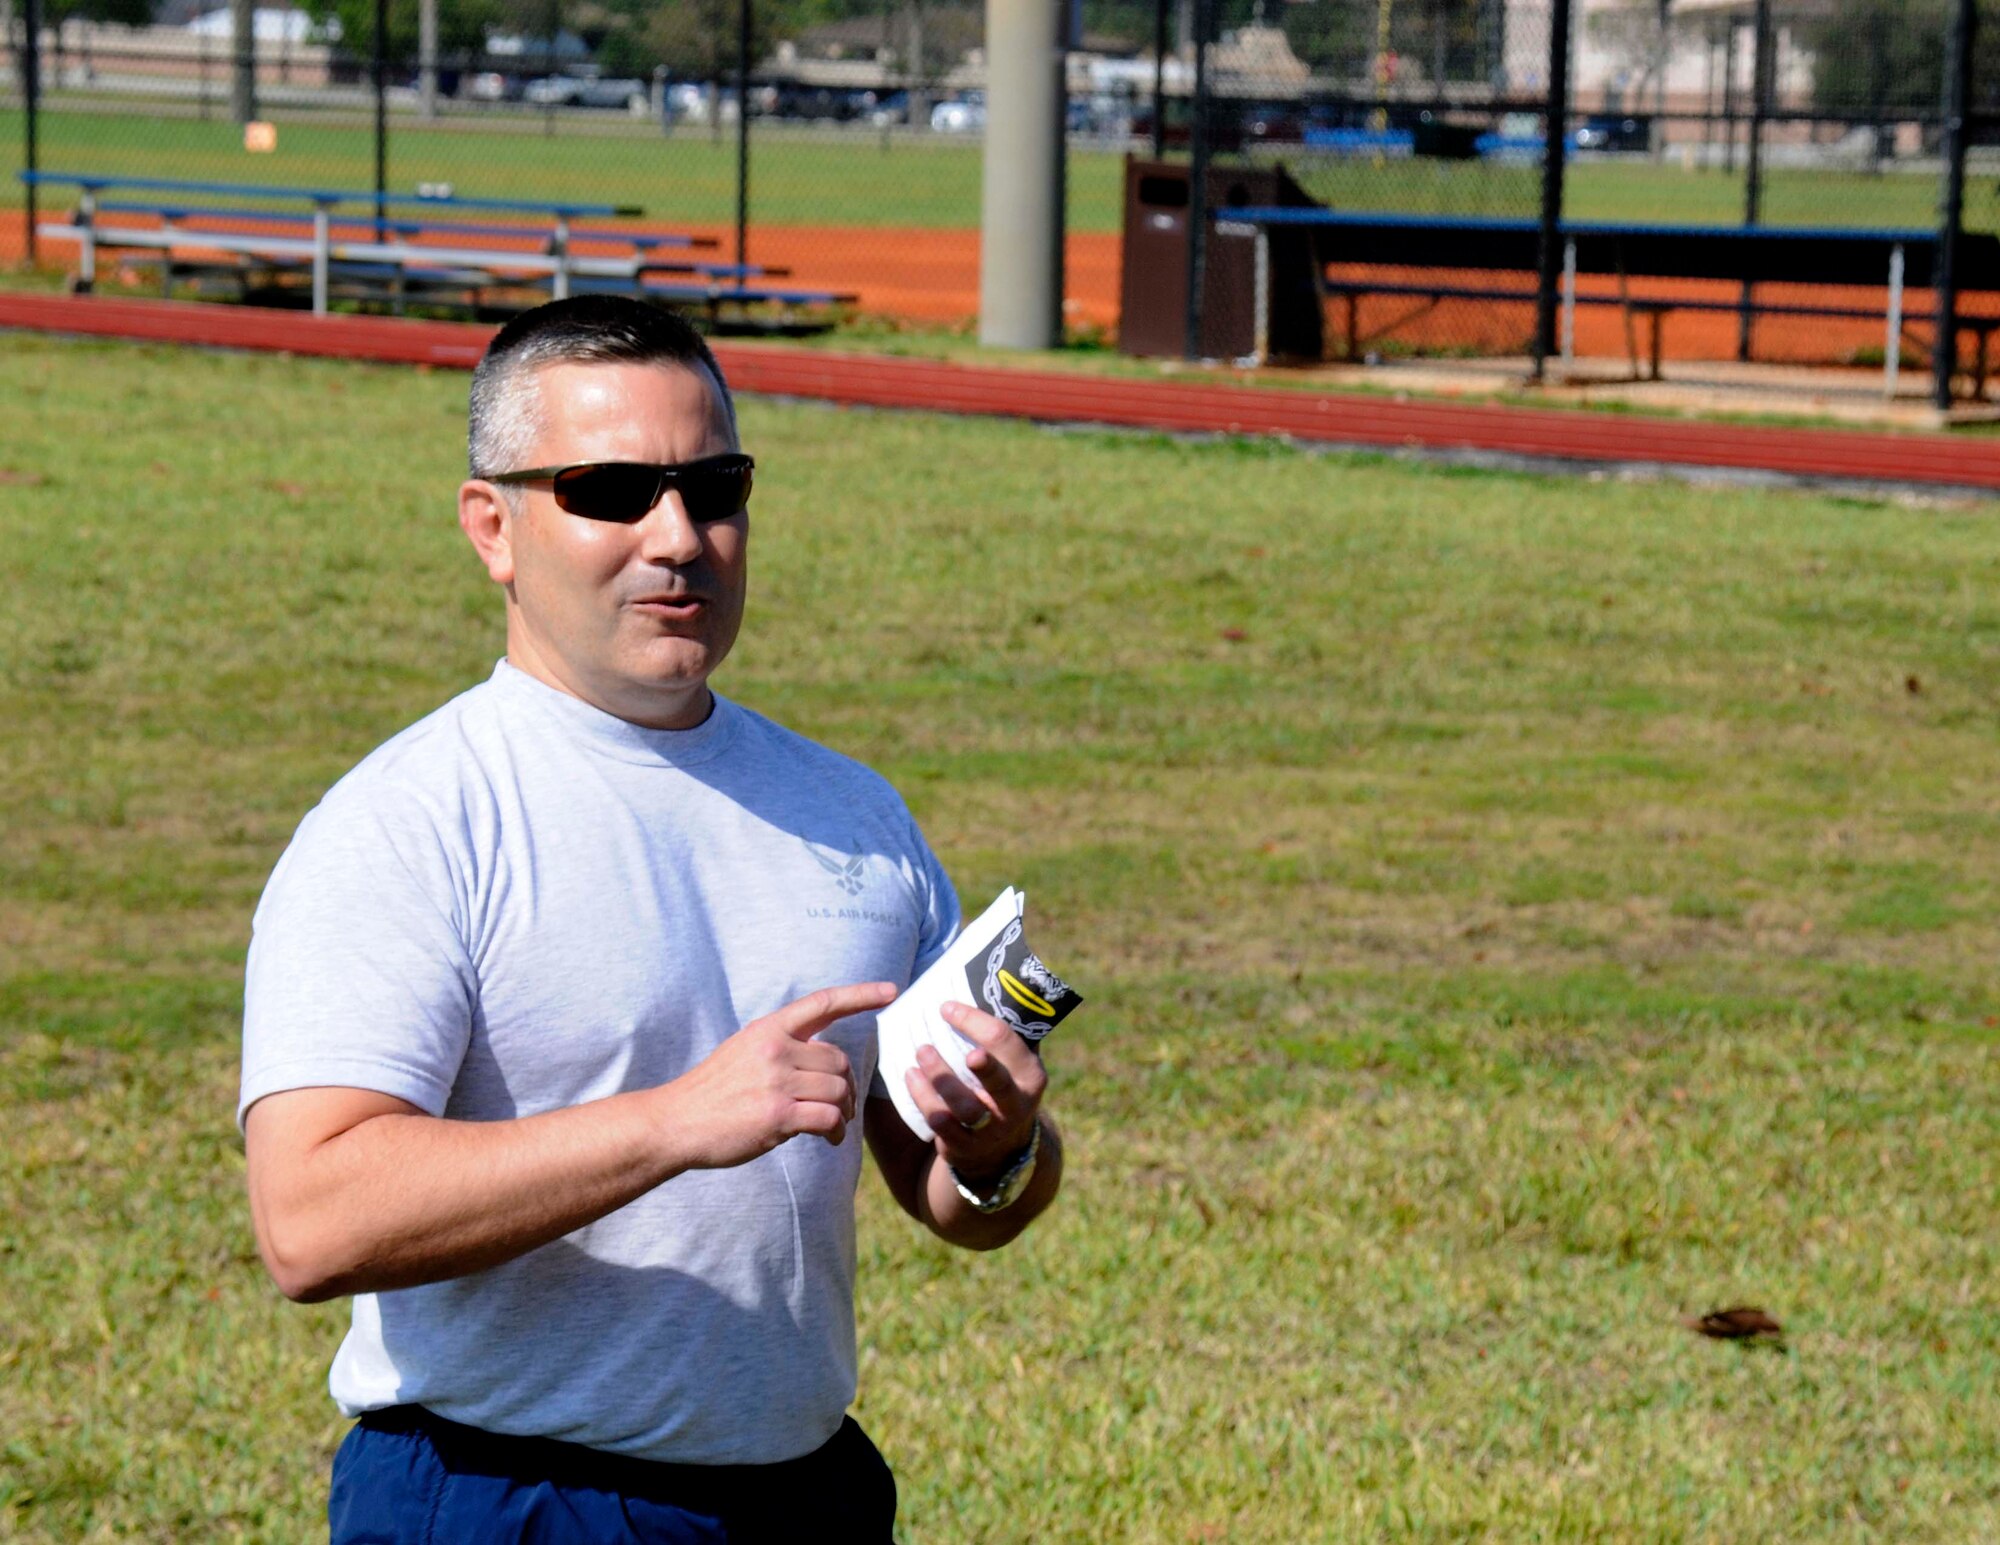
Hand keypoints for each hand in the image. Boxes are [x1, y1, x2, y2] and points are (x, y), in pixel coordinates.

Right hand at [665, 982, 896, 1168]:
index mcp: (768, 1029)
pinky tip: (830, 1139)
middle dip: (847, 1084)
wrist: (676, 1122)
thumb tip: (823, 1059)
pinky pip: (829, 1118)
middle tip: (843, 1105)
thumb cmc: (713, 1091)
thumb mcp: (743, 1051)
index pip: (823, 1003)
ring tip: (835, 1125)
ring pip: (838, 1090)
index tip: (891, 992)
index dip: (861, 995)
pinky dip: (837, 1131)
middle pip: (839, 1060)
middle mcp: (775, 1049)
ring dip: (844, 1111)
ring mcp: (776, 1082)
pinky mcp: (777, 1116)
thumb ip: (781, 1047)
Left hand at [904, 1000, 1048, 1180]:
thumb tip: (979, 980)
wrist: (1000, 1144)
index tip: (946, 1007)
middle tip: (946, 1037)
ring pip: (963, 1107)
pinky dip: (922, 1099)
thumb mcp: (1013, 1060)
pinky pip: (940, 1125)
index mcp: (1030, 1075)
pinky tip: (910, 1077)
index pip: (1005, 1042)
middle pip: (997, 1083)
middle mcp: (1016, 1105)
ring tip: (920, 1053)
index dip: (973, 1021)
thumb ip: (1003, 1031)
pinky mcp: (965, 1146)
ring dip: (938, 1078)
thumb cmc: (1002, 1083)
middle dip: (974, 1062)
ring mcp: (991, 1130)